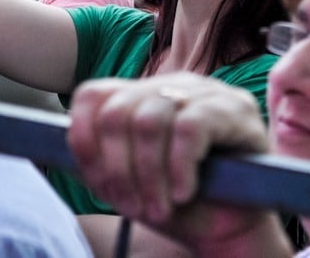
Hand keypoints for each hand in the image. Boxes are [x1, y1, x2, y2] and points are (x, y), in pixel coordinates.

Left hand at [68, 73, 286, 253]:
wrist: (230, 227)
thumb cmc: (177, 202)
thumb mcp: (128, 182)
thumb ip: (98, 159)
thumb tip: (73, 143)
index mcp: (142, 94)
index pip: (92, 95)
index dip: (85, 141)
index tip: (101, 185)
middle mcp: (170, 84)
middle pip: (117, 112)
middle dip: (118, 170)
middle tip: (134, 207)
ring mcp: (205, 92)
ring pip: (149, 121)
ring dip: (149, 176)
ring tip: (160, 208)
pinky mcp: (235, 109)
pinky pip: (190, 129)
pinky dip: (179, 169)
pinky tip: (184, 193)